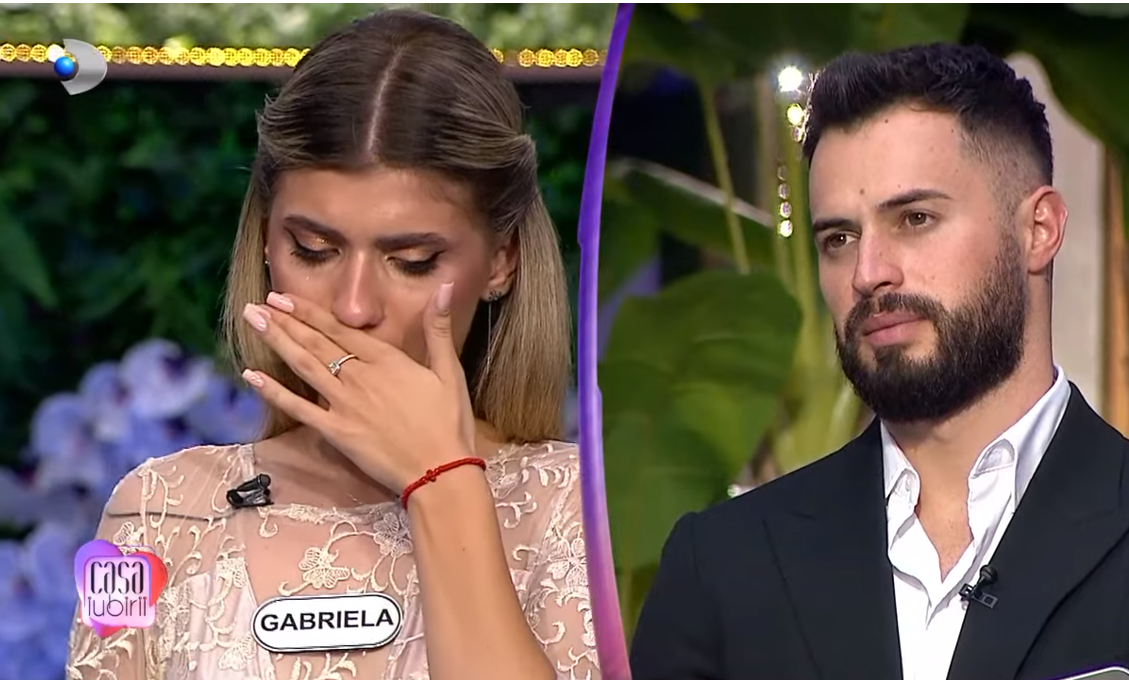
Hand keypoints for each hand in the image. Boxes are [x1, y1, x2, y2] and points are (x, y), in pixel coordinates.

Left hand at [239, 283, 477, 493]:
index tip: (283, 297)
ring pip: (303, 366)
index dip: (308, 311)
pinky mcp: (335, 431)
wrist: (438, 470)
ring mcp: (343, 404)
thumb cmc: (448, 423)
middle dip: (284, 321)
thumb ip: (439, 328)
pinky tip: (251, 377)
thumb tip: (444, 286)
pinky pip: (298, 409)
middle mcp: (358, 376)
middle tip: (257, 305)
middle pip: (314, 343)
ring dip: (276, 342)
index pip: (338, 329)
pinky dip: (274, 392)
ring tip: (252, 322)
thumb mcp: (450, 371)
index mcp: (385, 360)